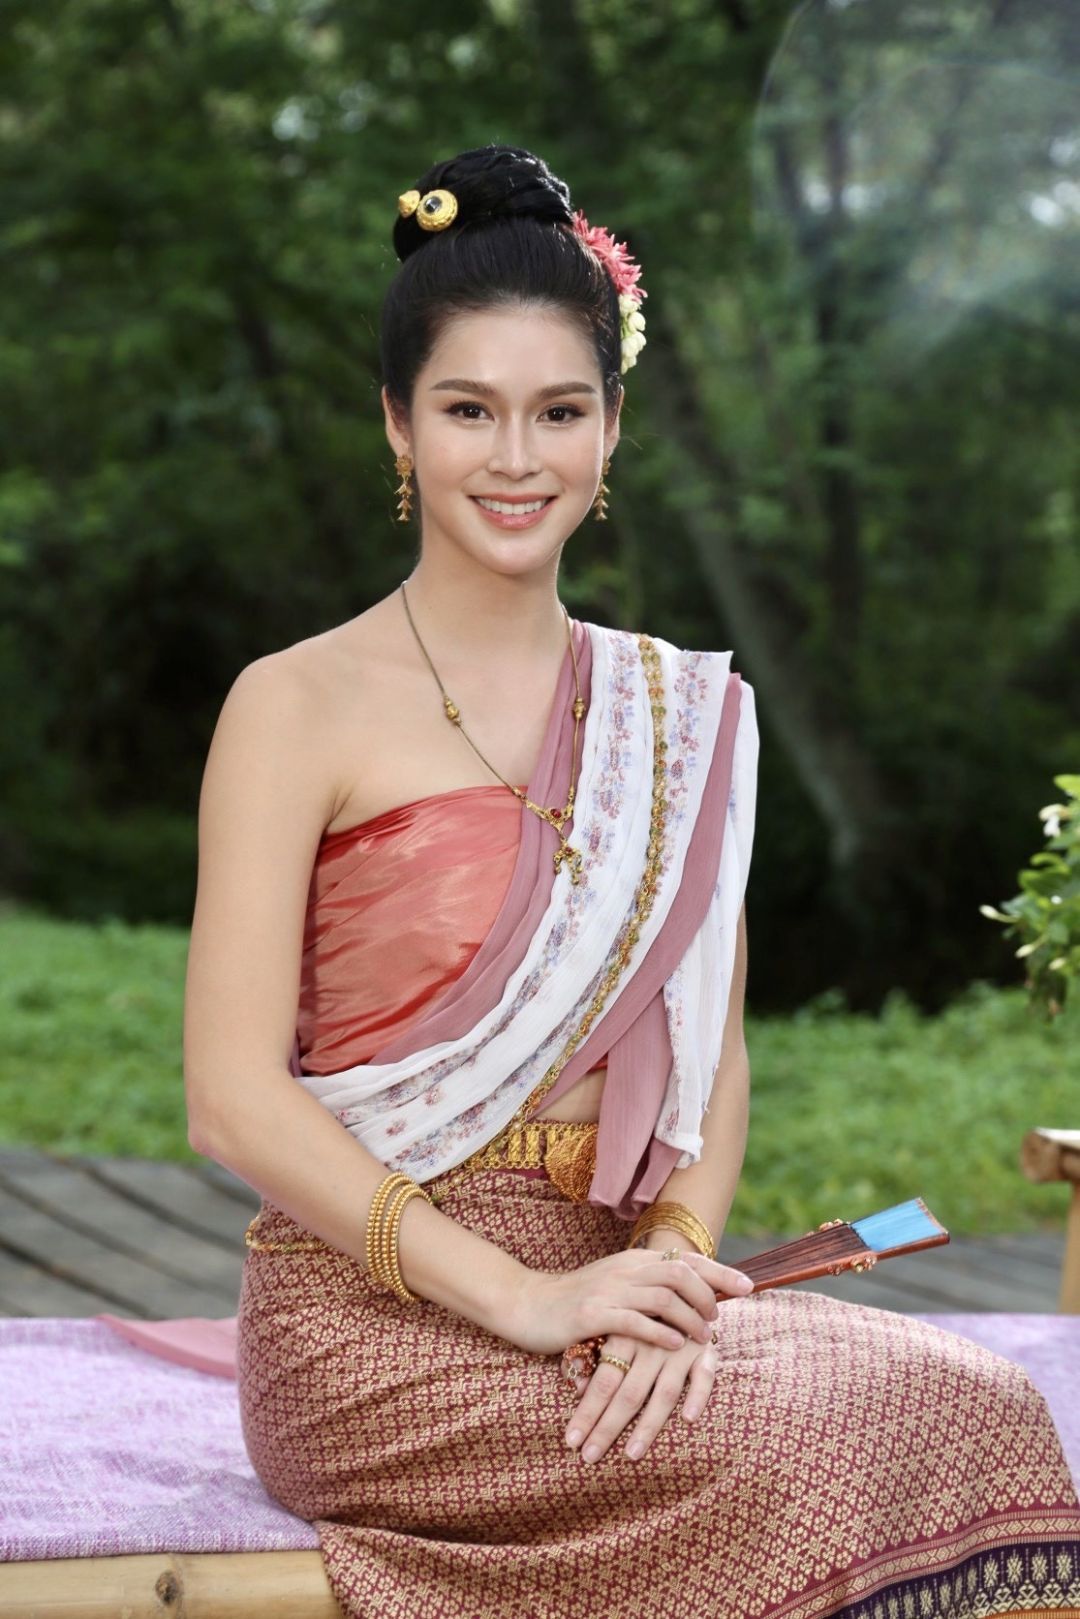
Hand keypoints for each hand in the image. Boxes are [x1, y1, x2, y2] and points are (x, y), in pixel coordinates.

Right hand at [503, 1248, 752, 1356]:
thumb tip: (691, 1294)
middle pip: (681, 1272)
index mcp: (634, 1260)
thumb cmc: (576, 1300)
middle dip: (709, 1295)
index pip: (686, 1259)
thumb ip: (648, 1286)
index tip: (749, 1286)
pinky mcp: (593, 1315)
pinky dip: (660, 1332)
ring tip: (703, 1336)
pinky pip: (635, 1321)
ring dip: (690, 1316)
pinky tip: (674, 1344)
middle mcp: (625, 1269)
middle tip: (719, 1319)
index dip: (720, 1272)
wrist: (528, 1304)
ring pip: (663, 1296)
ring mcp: (609, 1290)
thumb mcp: (616, 1285)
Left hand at [563, 1326, 719, 1462]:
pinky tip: (688, 1419)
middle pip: (628, 1393)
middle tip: (589, 1456)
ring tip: (631, 1455)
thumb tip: (576, 1386)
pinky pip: (704, 1376)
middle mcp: (651, 1344)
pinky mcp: (705, 1352)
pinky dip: (698, 1396)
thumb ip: (595, 1356)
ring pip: (664, 1392)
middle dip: (607, 1427)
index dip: (587, 1411)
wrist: (686, 1287)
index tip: (571, 1440)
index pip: (603, 1381)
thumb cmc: (643, 1319)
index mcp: (625, 1336)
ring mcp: (680, 1349)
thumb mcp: (618, 1330)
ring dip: (648, 1426)